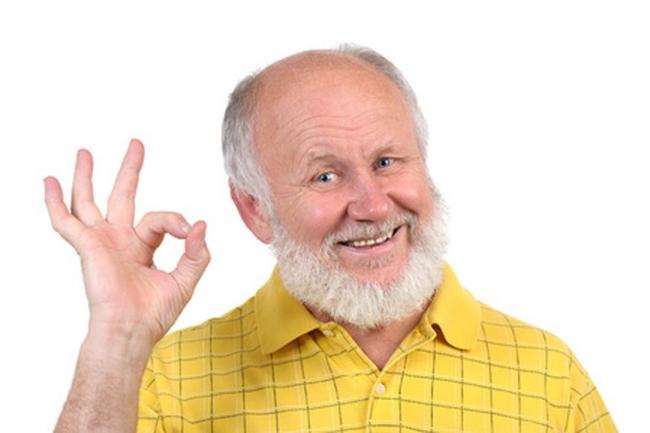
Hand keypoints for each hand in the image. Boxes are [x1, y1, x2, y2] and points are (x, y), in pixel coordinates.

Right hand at [44, 139, 209, 344]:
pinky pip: (66, 221)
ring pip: (90, 201)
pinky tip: (50, 182)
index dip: (175, 220)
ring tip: (85, 152)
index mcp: (142, 247)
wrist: (132, 330)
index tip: (187, 231)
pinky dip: (55, 202)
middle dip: (130, 169)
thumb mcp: (185, 279)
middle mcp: (120, 240)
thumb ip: (197, 252)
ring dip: (86, 176)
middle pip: (123, 195)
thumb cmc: (155, 313)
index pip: (160, 219)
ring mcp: (101, 241)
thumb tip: (200, 224)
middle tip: (136, 144)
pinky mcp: (87, 246)